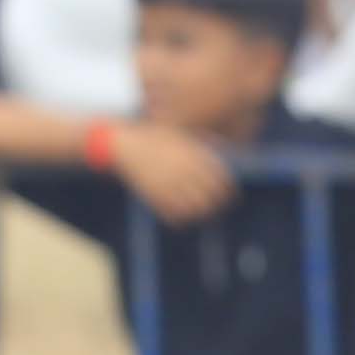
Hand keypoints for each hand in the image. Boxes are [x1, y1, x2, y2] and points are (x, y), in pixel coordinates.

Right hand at [115, 121, 235, 224]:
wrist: (125, 145)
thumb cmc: (157, 139)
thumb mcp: (183, 137)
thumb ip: (203, 146)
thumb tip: (226, 153)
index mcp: (192, 156)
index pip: (221, 179)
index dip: (228, 190)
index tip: (230, 194)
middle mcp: (182, 171)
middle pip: (210, 196)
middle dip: (217, 203)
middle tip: (217, 206)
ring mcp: (168, 185)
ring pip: (194, 209)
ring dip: (201, 212)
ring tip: (201, 212)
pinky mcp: (154, 196)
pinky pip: (174, 215)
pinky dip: (182, 218)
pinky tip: (183, 215)